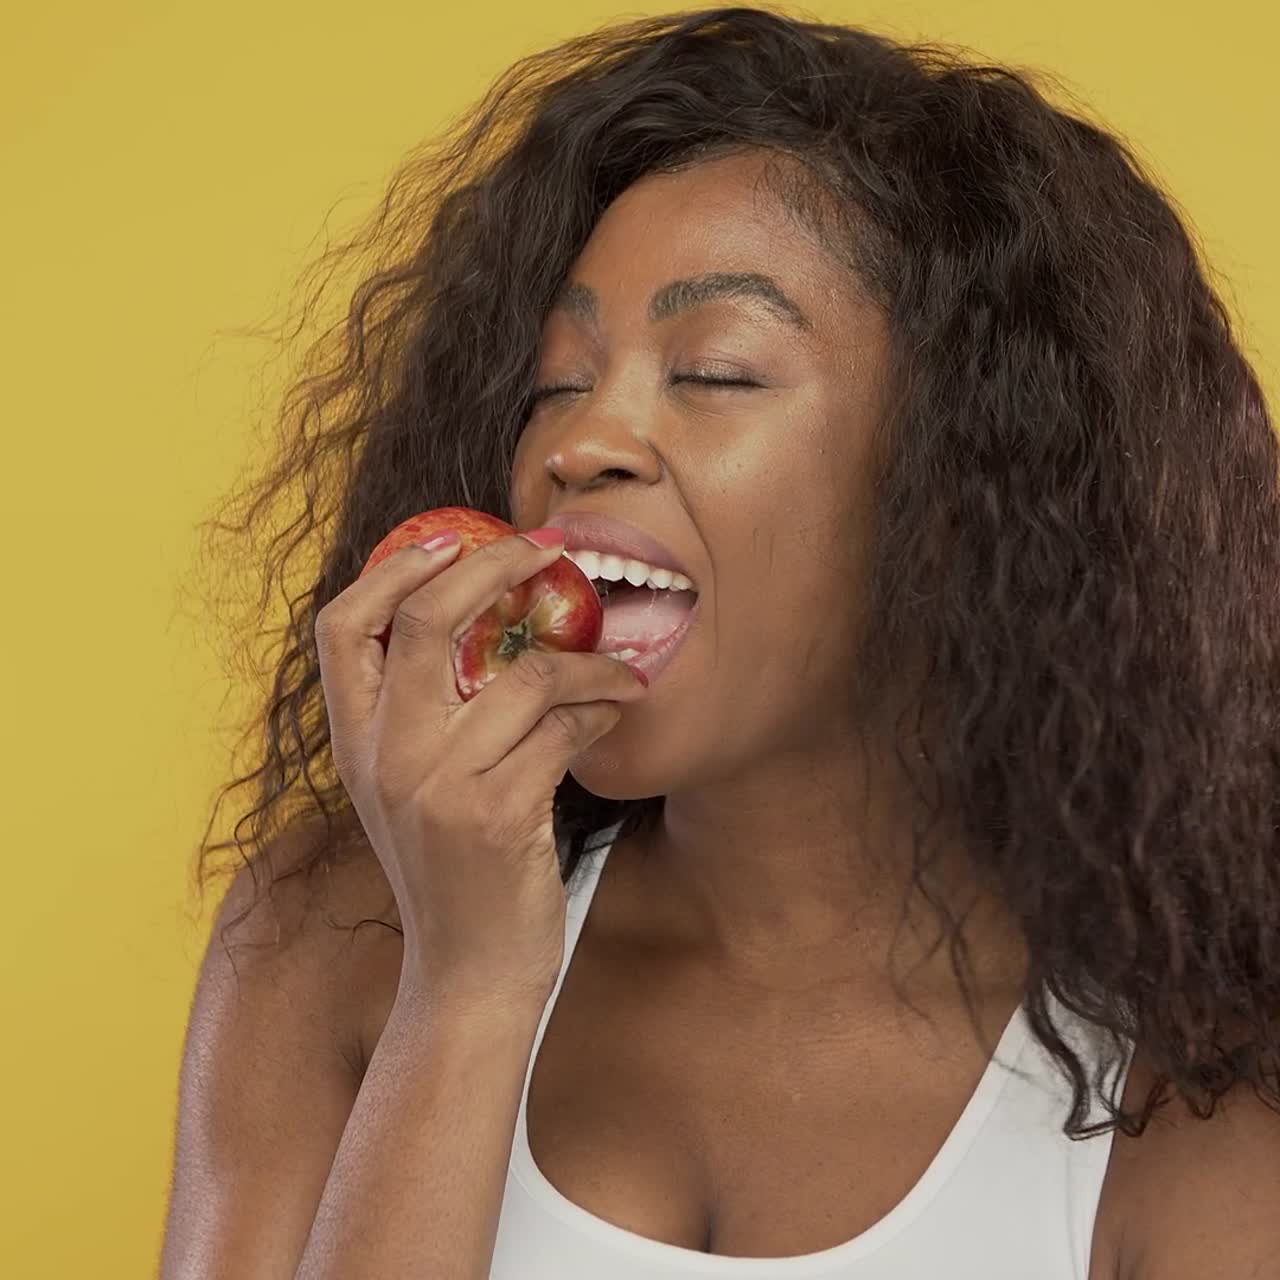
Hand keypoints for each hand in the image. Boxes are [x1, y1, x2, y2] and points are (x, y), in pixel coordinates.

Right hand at [314, 531, 647, 1006]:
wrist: (468, 976)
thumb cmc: (453, 873)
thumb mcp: (411, 791)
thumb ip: (425, 718)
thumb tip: (491, 627)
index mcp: (355, 744)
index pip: (339, 628)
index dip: (390, 570)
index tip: (448, 539)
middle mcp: (386, 758)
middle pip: (425, 621)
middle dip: (493, 566)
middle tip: (546, 550)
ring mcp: (439, 787)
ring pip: (526, 676)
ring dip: (591, 663)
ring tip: (620, 674)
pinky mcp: (498, 816)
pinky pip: (564, 729)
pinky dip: (601, 711)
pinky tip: (614, 717)